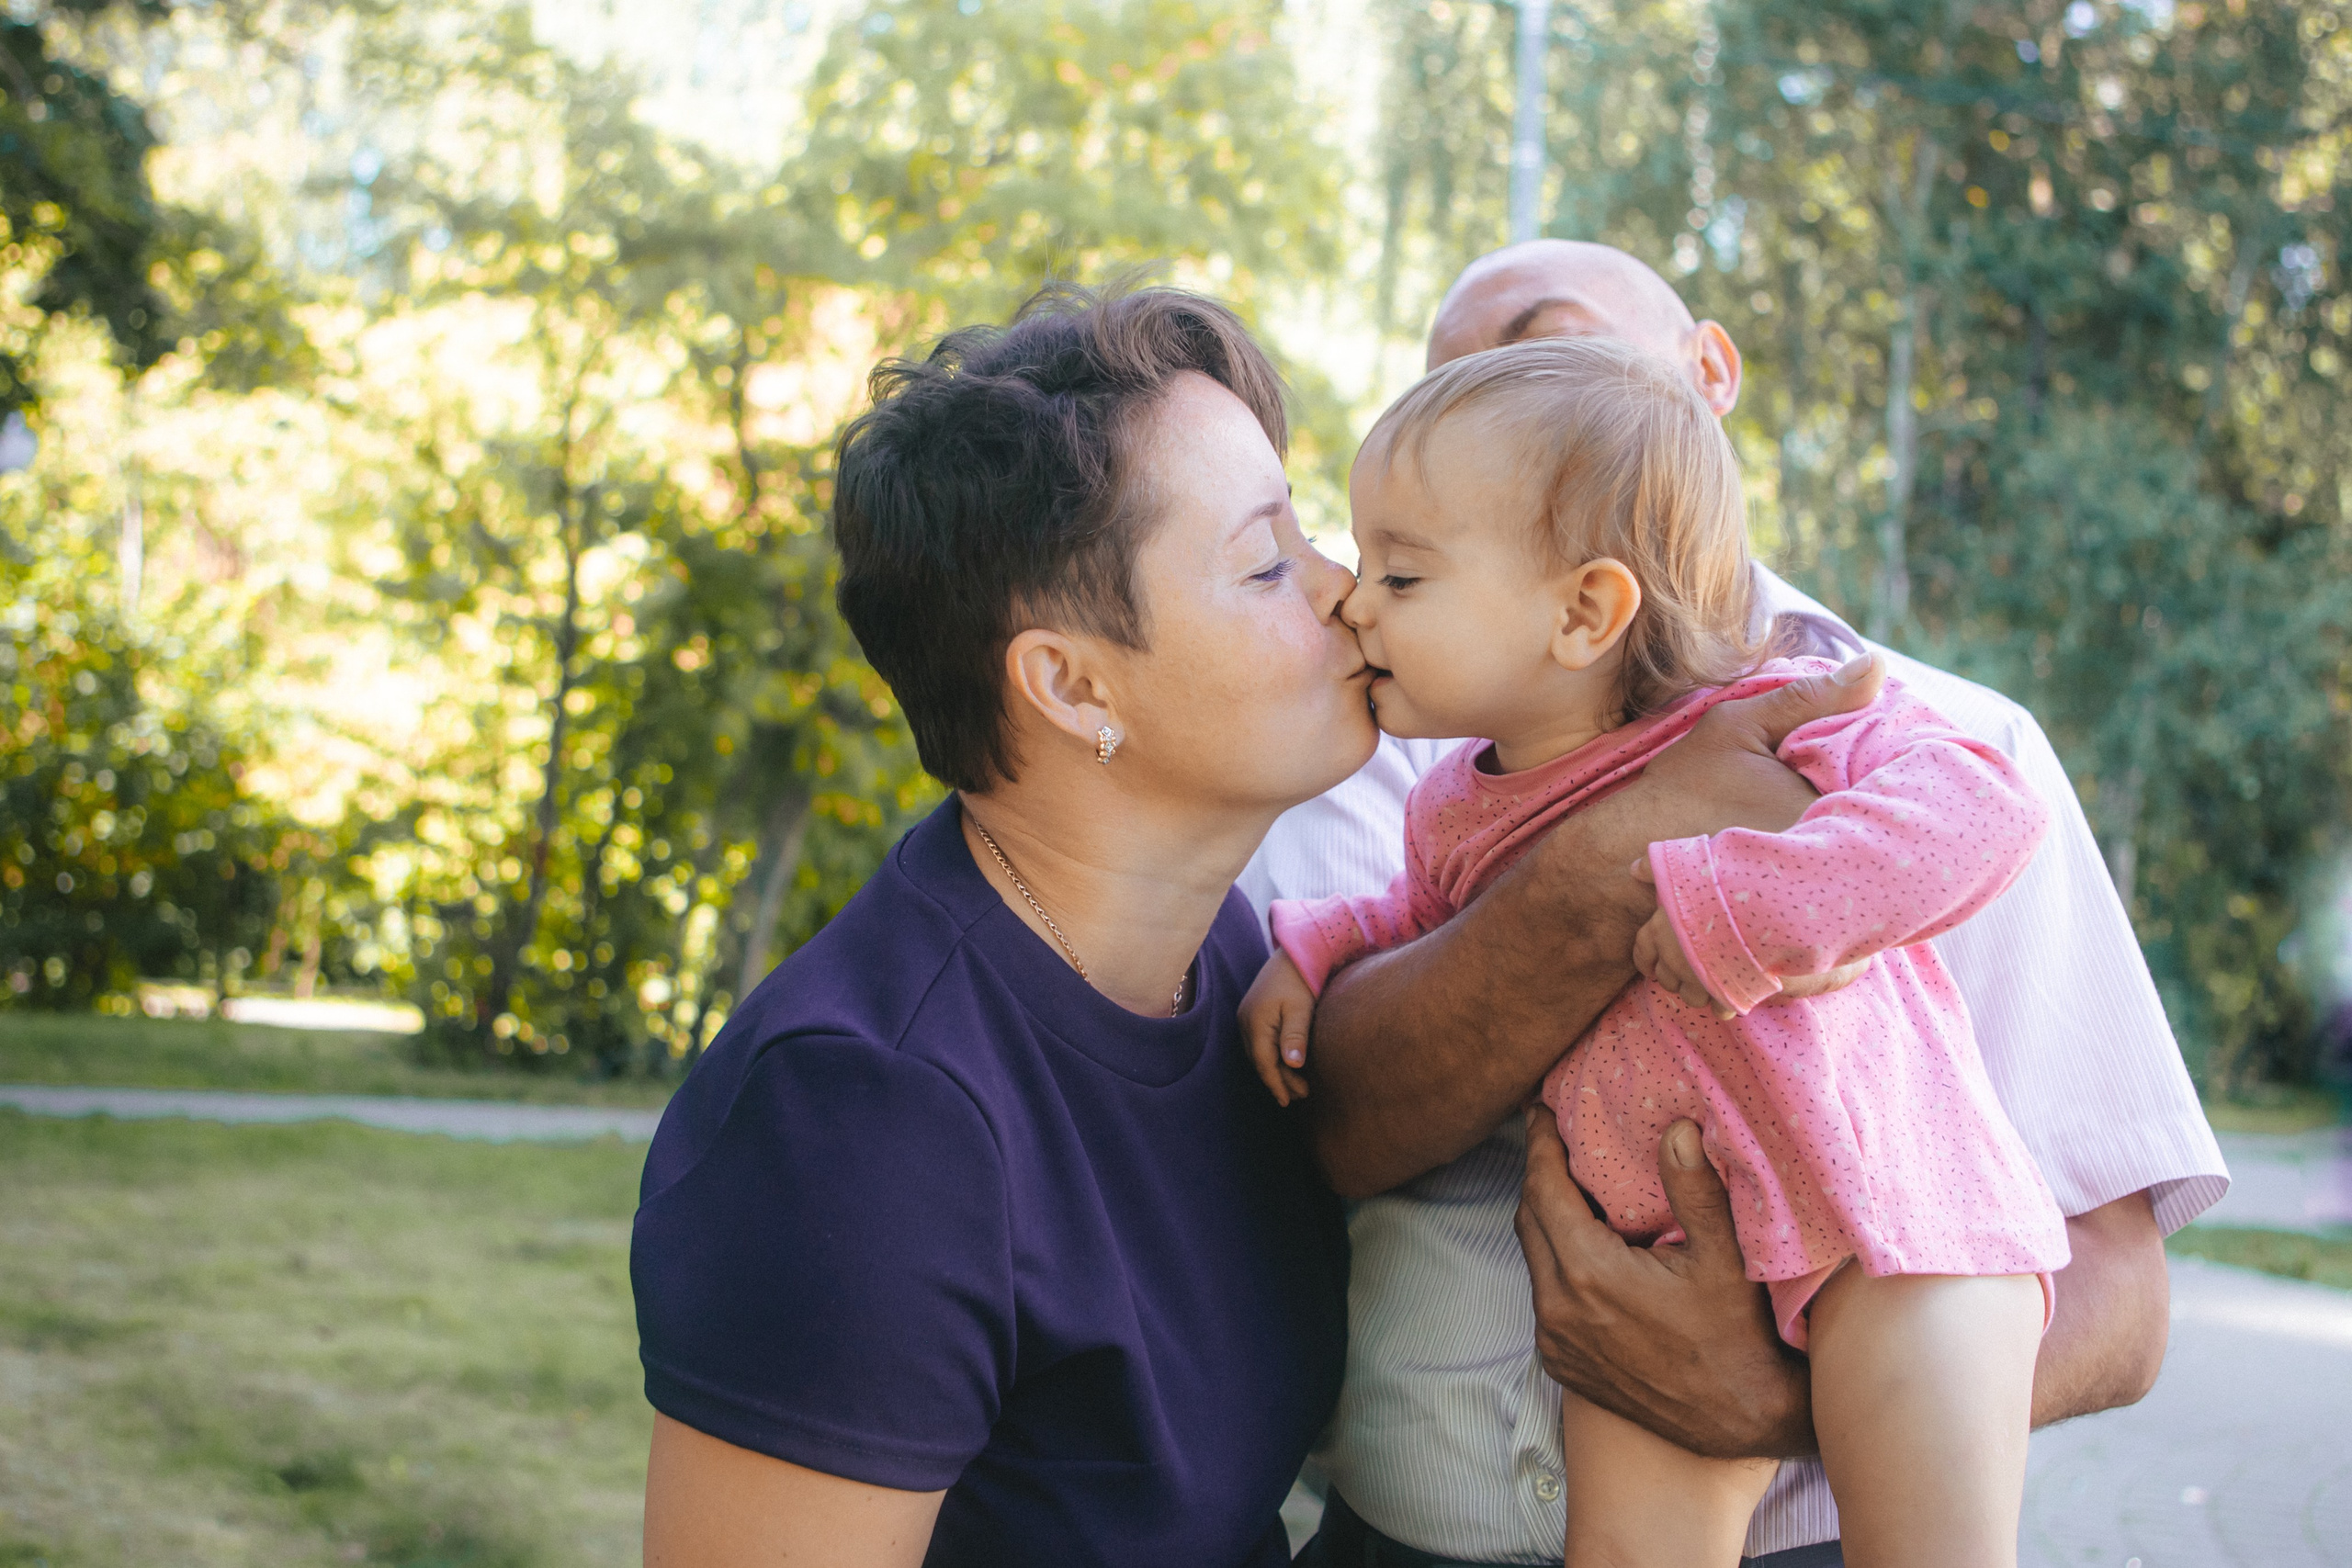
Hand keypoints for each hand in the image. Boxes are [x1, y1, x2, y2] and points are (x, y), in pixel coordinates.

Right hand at [1241, 951, 1315, 1106]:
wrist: (1294, 952)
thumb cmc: (1300, 979)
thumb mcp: (1300, 1008)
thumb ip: (1295, 1035)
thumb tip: (1293, 1063)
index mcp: (1255, 1023)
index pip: (1264, 1063)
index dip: (1276, 1084)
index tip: (1287, 1101)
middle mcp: (1245, 1022)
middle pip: (1260, 1060)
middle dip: (1279, 1080)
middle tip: (1301, 1095)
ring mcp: (1247, 1017)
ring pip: (1259, 1053)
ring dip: (1276, 1070)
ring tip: (1297, 1085)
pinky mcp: (1254, 1013)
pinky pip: (1260, 1043)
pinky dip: (1273, 1056)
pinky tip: (1287, 1062)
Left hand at [1514, 1108, 1814, 1460]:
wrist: (1740, 1421)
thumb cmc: (1736, 1336)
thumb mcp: (1724, 1258)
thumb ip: (1694, 1189)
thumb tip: (1677, 1127)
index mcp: (1589, 1274)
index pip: (1544, 1190)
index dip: (1540, 1145)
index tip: (1541, 1111)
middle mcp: (1559, 1309)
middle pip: (1529, 1219)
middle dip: (1540, 1175)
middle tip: (1556, 1140)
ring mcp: (1555, 1341)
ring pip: (1533, 1259)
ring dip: (1546, 1220)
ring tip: (1572, 1187)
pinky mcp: (1560, 1362)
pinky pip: (1543, 1296)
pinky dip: (1555, 1264)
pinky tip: (1583, 1247)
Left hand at [1628, 863, 1736, 1019]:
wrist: (1759, 904)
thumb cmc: (1719, 882)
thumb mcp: (1683, 866)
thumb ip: (1656, 867)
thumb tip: (1634, 869)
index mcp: (1659, 929)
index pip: (1642, 951)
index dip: (1647, 961)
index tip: (1652, 967)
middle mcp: (1673, 957)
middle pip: (1666, 979)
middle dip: (1678, 976)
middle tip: (1694, 968)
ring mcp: (1697, 978)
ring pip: (1691, 997)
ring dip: (1701, 991)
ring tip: (1715, 981)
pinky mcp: (1723, 992)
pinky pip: (1719, 1009)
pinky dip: (1725, 1005)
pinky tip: (1733, 996)